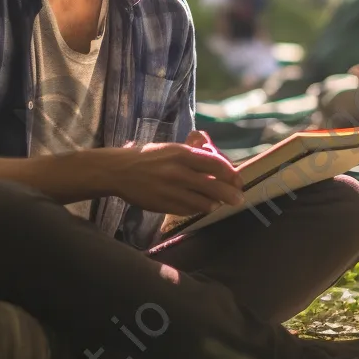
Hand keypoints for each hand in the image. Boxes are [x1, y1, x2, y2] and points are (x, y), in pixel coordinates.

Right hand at [110, 138, 245, 215]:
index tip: (238, 179)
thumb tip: (217, 164)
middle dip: (230, 194)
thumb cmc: (148, 157)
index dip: (230, 173)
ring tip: (218, 203)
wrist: (119, 170)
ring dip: (214, 204)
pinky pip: (188, 210)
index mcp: (181, 153)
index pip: (215, 164)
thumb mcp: (171, 149)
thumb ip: (193, 156)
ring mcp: (171, 190)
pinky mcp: (164, 205)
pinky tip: (200, 207)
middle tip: (239, 199)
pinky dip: (197, 209)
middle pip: (213, 186)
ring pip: (202, 202)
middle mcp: (178, 172)